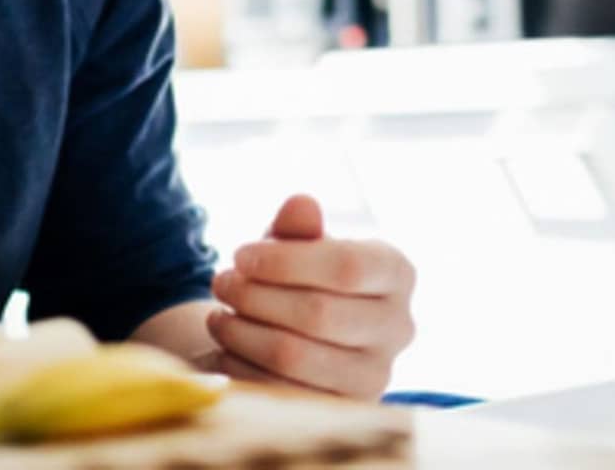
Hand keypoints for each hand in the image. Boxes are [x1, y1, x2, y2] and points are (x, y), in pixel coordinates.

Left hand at [205, 195, 414, 399]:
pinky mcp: (341, 410)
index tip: (240, 254)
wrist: (301, 335)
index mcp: (397, 273)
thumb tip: (301, 204)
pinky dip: (243, 366)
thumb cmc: (300, 277)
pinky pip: (280, 390)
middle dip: (256, 295)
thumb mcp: (296, 246)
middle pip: (319, 312)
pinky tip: (225, 346)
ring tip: (216, 313)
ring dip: (243, 331)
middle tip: (220, 282)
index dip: (285, 260)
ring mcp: (376, 375)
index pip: (347, 266)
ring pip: (295, 354)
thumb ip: (298, 226)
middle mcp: (398, 327)